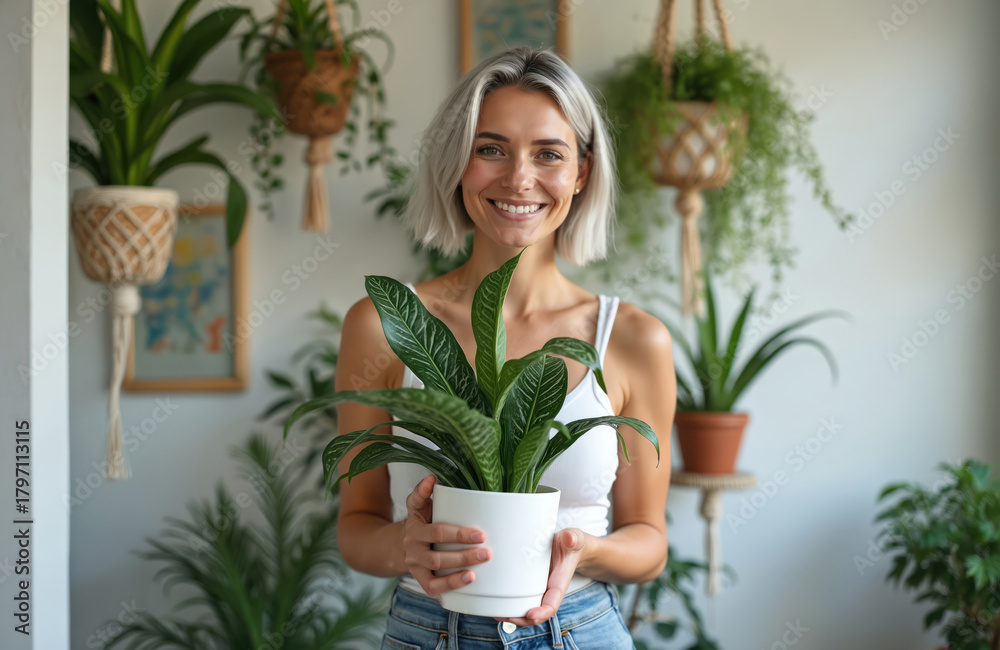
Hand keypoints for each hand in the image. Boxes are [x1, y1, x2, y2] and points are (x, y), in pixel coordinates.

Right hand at [402, 474, 491, 596]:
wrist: (401, 544)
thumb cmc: (421, 521)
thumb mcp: (418, 505)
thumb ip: (422, 492)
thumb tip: (430, 478)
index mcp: (415, 527)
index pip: (438, 532)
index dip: (459, 535)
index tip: (481, 535)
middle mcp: (413, 548)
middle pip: (438, 556)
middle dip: (464, 555)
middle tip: (487, 553)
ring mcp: (415, 566)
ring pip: (436, 572)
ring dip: (458, 571)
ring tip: (478, 569)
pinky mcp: (420, 580)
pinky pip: (432, 588)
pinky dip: (449, 586)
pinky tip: (466, 580)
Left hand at [494, 527, 587, 627]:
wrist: (569, 545)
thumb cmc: (571, 544)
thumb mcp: (574, 539)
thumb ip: (573, 539)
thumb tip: (570, 539)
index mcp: (558, 585)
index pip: (551, 606)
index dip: (541, 613)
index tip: (529, 614)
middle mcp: (547, 592)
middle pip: (535, 615)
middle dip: (520, 619)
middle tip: (503, 615)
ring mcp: (537, 590)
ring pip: (525, 610)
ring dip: (511, 615)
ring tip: (494, 612)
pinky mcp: (529, 584)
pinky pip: (519, 599)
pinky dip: (508, 603)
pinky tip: (494, 601)